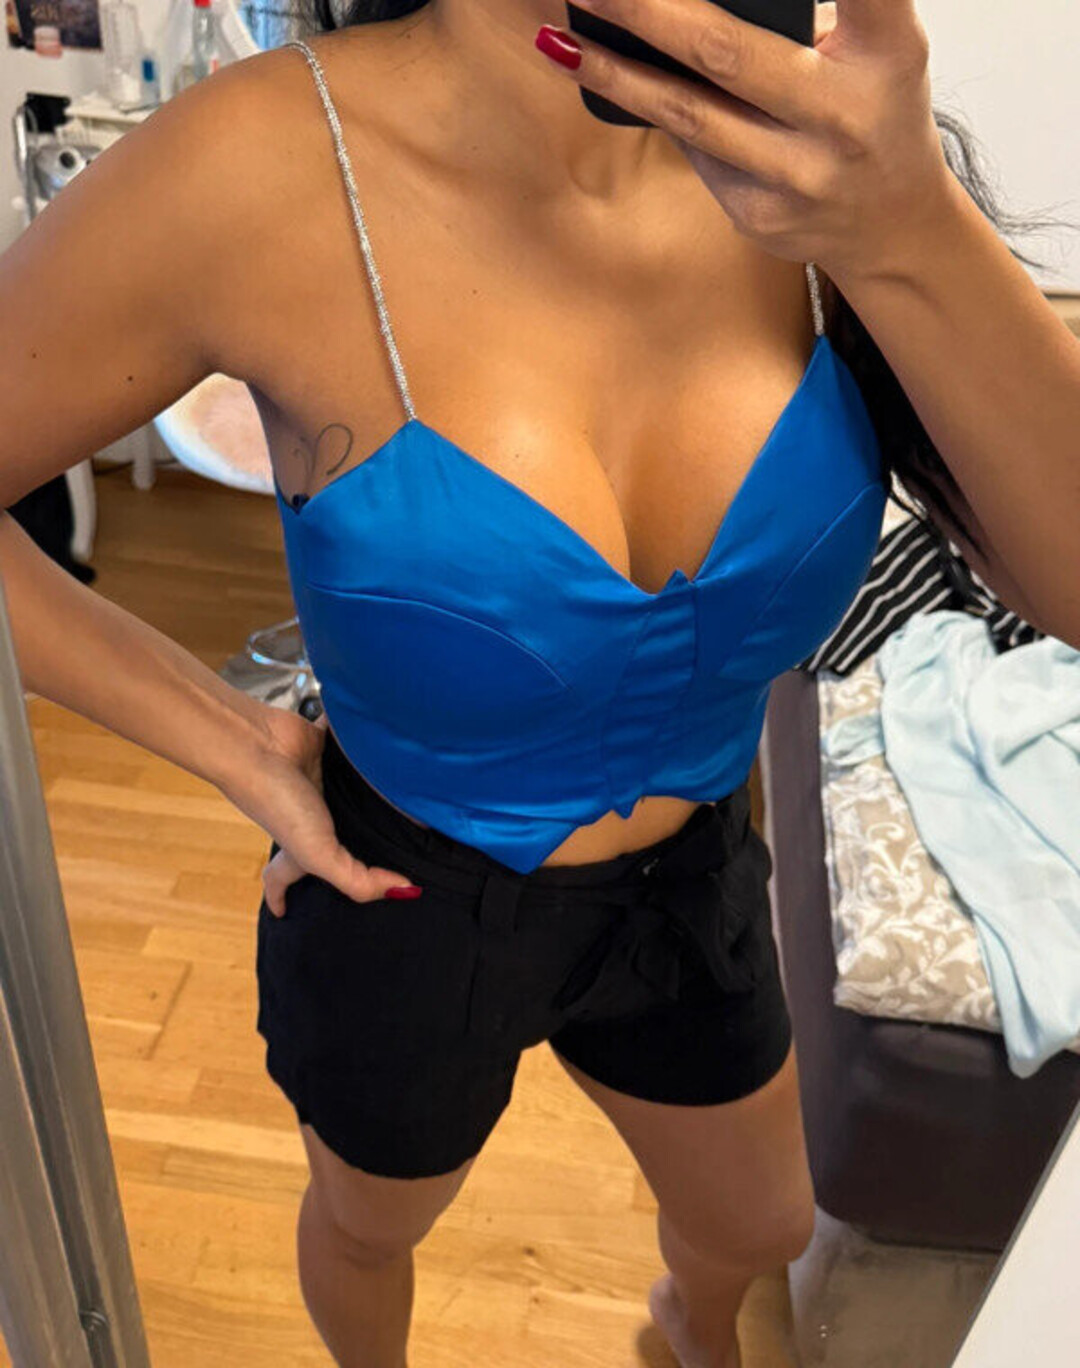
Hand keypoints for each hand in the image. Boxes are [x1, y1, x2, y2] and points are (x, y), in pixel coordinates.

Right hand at [220, 707, 419, 916]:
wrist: (261, 744)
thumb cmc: (279, 802)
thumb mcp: (317, 855)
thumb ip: (358, 880)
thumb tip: (404, 890)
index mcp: (299, 848)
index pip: (285, 881)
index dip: (281, 898)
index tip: (284, 913)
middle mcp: (308, 818)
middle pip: (324, 840)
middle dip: (341, 848)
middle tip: (366, 858)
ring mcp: (318, 784)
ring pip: (347, 798)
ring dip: (367, 799)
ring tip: (400, 808)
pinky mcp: (326, 750)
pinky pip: (350, 751)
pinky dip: (364, 751)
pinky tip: (392, 755)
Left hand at [537, 0, 955, 283]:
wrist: (889, 225)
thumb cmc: (873, 109)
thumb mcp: (877, 45)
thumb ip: (812, 16)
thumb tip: (684, 3)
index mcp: (887, 53)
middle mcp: (842, 115)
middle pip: (726, 54)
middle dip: (647, 16)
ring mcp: (795, 175)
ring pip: (688, 114)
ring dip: (615, 74)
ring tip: (563, 39)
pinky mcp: (756, 214)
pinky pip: (692, 148)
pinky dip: (650, 105)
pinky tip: (610, 75)